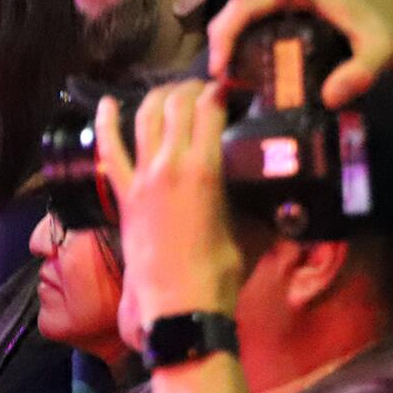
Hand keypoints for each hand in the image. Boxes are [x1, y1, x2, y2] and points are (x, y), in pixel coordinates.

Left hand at [96, 82, 244, 349]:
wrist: (179, 305)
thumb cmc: (221, 273)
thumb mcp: (253, 232)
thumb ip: (264, 205)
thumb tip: (286, 195)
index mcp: (204, 169)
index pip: (210, 108)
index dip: (221, 90)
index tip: (232, 87)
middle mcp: (169, 164)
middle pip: (176, 105)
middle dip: (193, 88)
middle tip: (207, 89)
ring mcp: (141, 176)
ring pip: (145, 117)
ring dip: (160, 97)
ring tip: (174, 91)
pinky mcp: (124, 192)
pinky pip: (109, 149)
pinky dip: (106, 122)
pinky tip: (107, 103)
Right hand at [206, 0, 392, 106]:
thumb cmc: (392, 26)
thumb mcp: (381, 49)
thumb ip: (360, 72)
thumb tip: (329, 98)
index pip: (249, 2)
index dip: (227, 33)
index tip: (221, 67)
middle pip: (238, 5)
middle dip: (221, 39)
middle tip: (220, 77)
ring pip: (242, 10)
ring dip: (228, 39)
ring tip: (227, 75)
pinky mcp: (287, 4)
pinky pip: (253, 16)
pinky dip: (241, 37)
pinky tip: (241, 63)